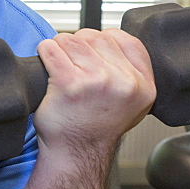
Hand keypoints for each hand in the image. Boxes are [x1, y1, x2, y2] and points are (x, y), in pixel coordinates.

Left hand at [33, 28, 155, 157]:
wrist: (76, 153)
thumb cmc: (96, 127)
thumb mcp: (132, 101)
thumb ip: (130, 69)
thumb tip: (110, 38)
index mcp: (144, 85)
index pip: (124, 39)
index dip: (104, 42)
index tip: (94, 57)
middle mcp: (124, 82)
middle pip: (94, 35)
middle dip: (79, 46)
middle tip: (75, 68)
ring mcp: (97, 80)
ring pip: (71, 39)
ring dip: (60, 49)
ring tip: (62, 68)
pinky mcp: (69, 82)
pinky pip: (51, 48)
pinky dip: (45, 53)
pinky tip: (49, 68)